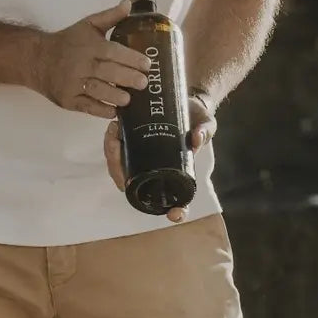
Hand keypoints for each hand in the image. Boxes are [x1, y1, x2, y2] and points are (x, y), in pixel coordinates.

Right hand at [31, 2, 151, 119]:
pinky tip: (113, 112)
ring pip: (96, 90)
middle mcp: (81, 64)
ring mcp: (73, 83)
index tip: (147, 64)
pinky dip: (100, 110)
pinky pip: (86, 106)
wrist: (37, 59)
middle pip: (106, 72)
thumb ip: (110, 17)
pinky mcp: (68, 99)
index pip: (112, 51)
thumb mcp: (88, 25)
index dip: (130, 58)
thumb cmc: (69, 42)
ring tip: (128, 100)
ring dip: (114, 96)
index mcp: (89, 46)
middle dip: (127, 78)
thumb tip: (129, 3)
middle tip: (144, 83)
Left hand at [104, 91, 216, 223]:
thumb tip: (196, 139)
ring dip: (113, 157)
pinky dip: (111, 143)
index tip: (175, 214)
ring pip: (122, 171)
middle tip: (119, 149)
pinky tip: (114, 129)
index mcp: (177, 174)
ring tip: (115, 135)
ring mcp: (143, 162)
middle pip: (138, 188)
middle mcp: (157, 172)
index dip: (177, 212)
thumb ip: (204, 132)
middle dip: (121, 173)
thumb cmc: (198, 121)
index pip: (178, 202)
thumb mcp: (206, 125)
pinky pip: (117, 153)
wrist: (188, 103)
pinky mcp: (133, 147)